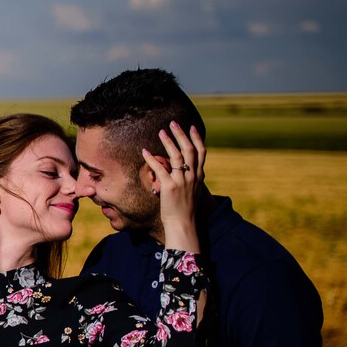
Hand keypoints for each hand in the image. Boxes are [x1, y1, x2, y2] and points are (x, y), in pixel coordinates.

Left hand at [145, 122, 204, 252]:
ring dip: (168, 141)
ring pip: (177, 155)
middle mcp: (192, 176)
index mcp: (199, 176)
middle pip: (189, 149)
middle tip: (173, 123)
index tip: (192, 127)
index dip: (196, 138)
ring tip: (161, 131)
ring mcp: (182, 181)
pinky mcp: (169, 187)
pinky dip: (152, 159)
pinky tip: (145, 151)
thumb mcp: (191, 190)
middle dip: (181, 134)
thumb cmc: (184, 208)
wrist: (183, 224)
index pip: (201, 152)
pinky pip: (160, 169)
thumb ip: (188, 177)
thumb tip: (180, 167)